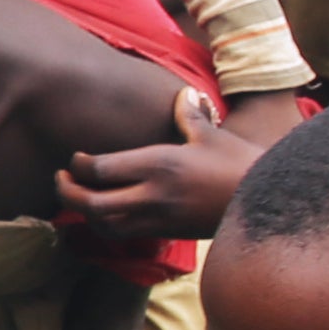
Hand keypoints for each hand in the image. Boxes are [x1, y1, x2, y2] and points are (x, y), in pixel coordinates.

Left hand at [50, 89, 248, 236]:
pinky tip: (104, 213)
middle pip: (91, 203)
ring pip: (103, 224)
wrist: (267, 202)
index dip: (77, 167)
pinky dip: (106, 226)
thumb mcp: (211, 135)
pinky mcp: (166, 233)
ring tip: (79, 196)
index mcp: (158, 164)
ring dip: (84, 213)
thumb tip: (184, 95)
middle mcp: (152, 194)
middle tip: (60, 179)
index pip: (99, 169)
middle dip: (67, 193)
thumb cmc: (239, 164)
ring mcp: (157, 218)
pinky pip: (124, 235)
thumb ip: (188, 116)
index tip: (74, 159)